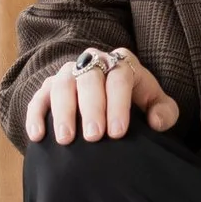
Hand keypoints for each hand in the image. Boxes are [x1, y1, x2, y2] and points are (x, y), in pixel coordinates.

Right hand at [24, 49, 181, 143]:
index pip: (119, 77)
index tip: (118, 132)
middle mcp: (93, 62)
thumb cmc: (136, 103)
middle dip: (91, 108)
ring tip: (66, 140)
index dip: (118, 104)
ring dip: (63, 112)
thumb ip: (164, 112)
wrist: (110, 99)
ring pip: (62, 85)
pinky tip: (38, 136)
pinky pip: (38, 98)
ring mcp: (69, 74)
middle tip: (94, 137)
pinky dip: (36, 116)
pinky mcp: (48, 88)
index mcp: (121, 63)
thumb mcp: (156, 105)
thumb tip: (156, 121)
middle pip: (89, 79)